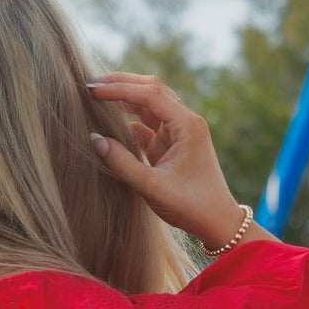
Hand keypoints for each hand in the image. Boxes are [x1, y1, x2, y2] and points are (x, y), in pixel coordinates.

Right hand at [88, 74, 251, 249]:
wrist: (217, 223)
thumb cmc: (191, 206)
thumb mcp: (152, 187)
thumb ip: (122, 163)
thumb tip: (94, 139)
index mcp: (187, 125)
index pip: (150, 94)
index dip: (119, 89)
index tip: (92, 90)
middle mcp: (184, 123)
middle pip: (151, 90)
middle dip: (122, 85)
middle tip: (91, 85)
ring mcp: (178, 133)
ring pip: (148, 106)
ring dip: (124, 100)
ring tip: (95, 99)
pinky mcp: (171, 146)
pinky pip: (147, 125)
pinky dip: (127, 122)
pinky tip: (108, 124)